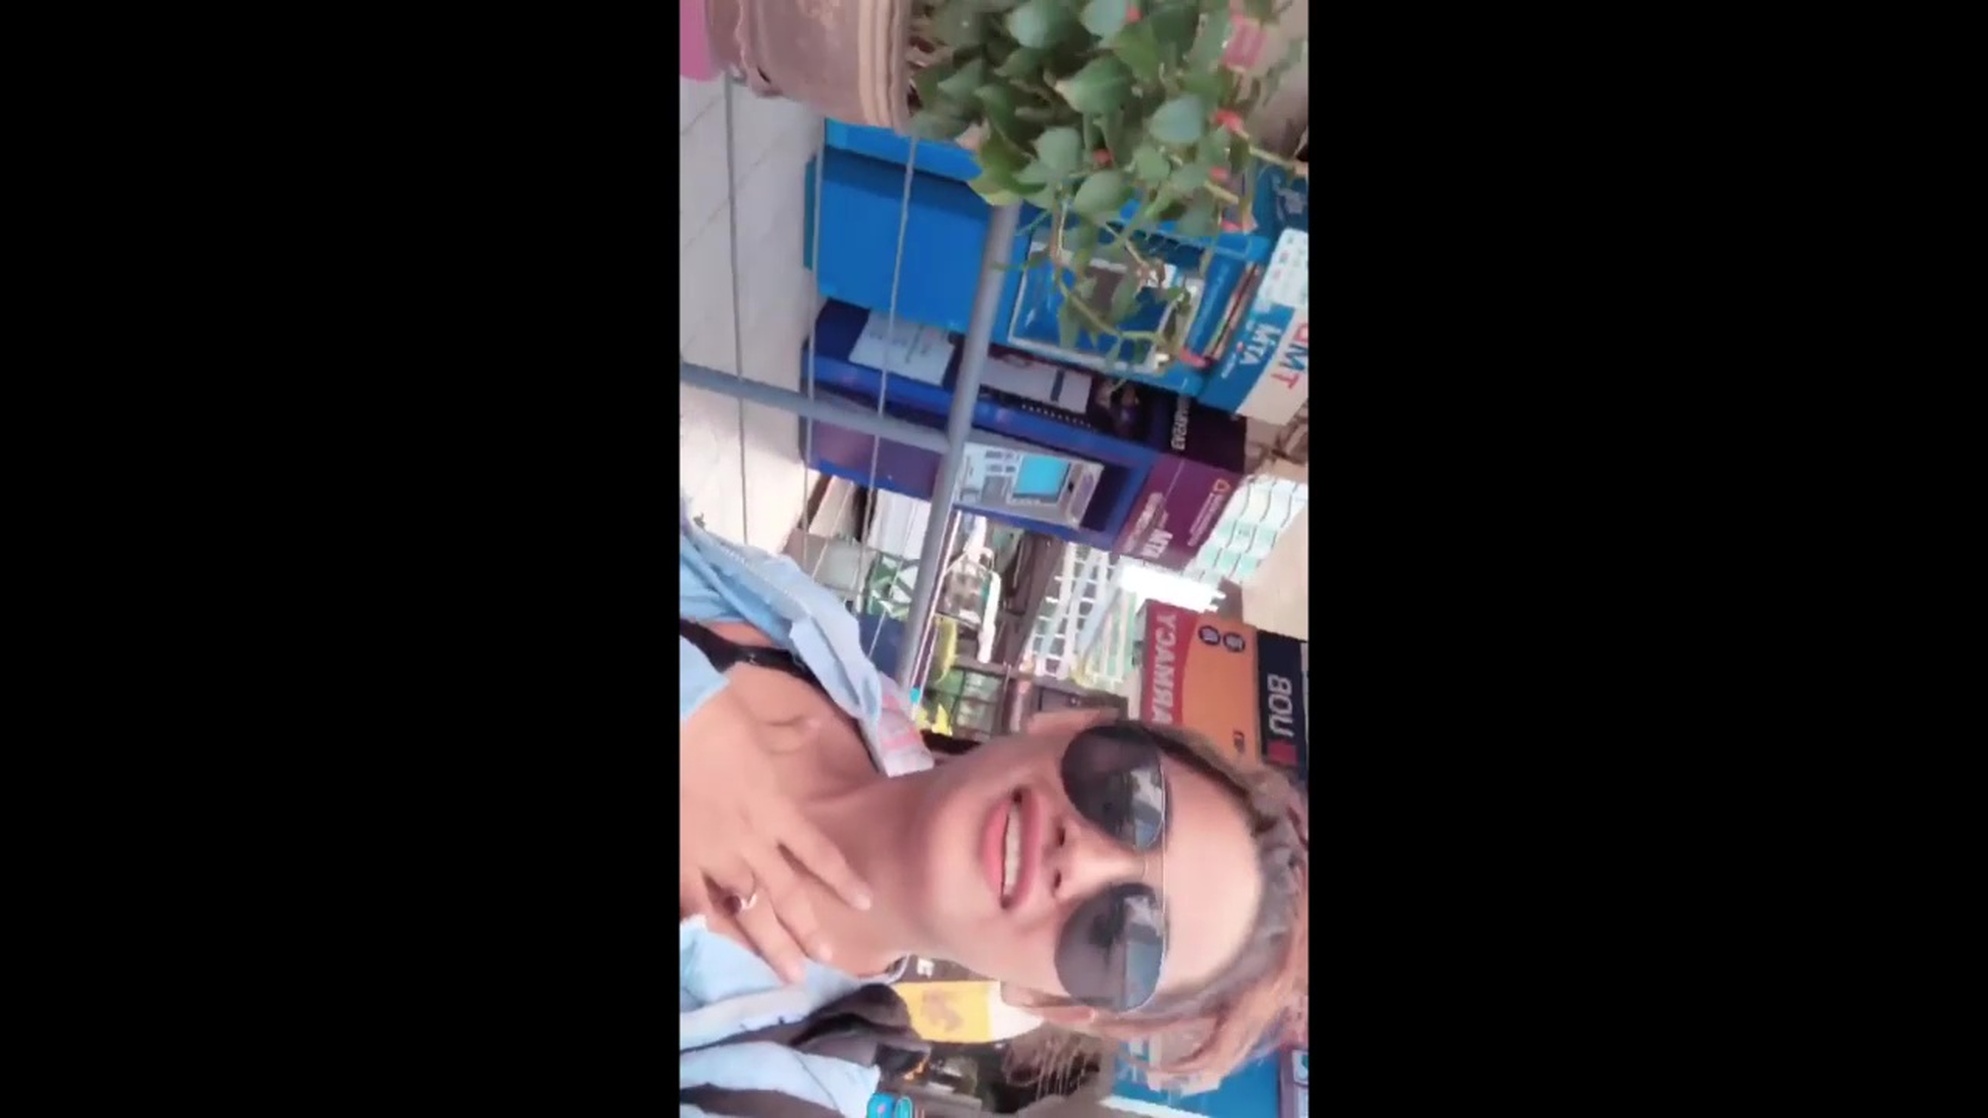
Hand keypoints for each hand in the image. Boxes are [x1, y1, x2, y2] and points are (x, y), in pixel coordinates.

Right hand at [680, 687, 871, 981]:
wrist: (676, 722)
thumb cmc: (715, 720)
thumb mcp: (758, 724)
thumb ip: (786, 735)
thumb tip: (812, 723)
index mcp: (776, 810)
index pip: (818, 852)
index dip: (843, 879)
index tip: (866, 902)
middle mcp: (752, 841)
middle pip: (788, 894)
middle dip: (808, 929)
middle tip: (828, 960)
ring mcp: (715, 856)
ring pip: (749, 910)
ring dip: (769, 943)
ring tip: (787, 973)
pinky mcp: (682, 861)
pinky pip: (696, 902)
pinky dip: (704, 924)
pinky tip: (715, 948)